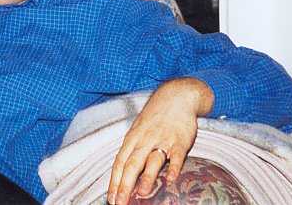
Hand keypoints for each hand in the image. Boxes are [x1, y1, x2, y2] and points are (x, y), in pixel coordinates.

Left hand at [107, 78, 213, 204]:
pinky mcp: (180, 141)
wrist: (176, 96)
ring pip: (152, 161)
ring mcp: (162, 140)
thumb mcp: (139, 129)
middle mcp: (145, 140)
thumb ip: (134, 150)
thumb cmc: (156, 116)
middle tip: (120, 202)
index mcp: (133, 138)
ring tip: (141, 194)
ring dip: (146, 178)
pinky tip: (170, 180)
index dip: (114, 181)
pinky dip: (173, 168)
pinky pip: (176, 156)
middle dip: (124, 185)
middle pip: (131, 164)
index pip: (119, 162)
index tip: (111, 197)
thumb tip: (125, 172)